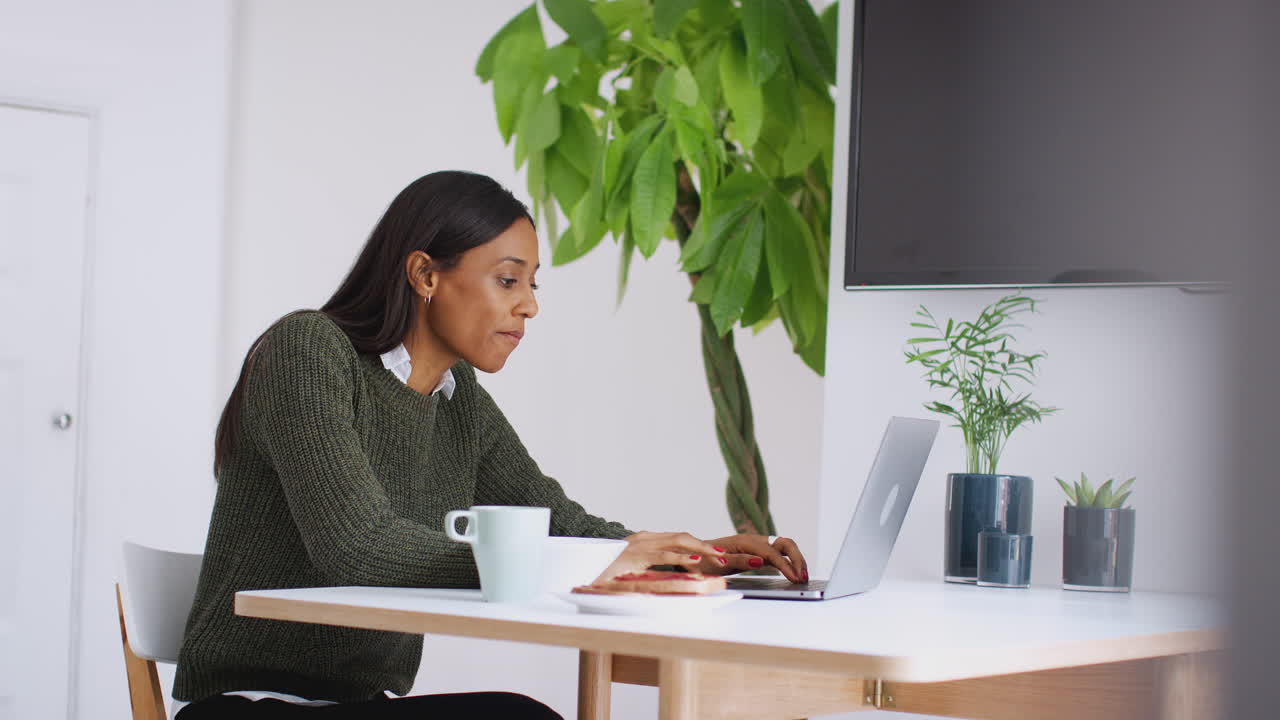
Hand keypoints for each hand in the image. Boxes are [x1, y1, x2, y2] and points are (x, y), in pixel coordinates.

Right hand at [593, 531, 725, 583]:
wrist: (578, 573)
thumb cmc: (606, 575)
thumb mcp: (632, 570)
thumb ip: (651, 568)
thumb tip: (674, 575)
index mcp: (645, 540)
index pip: (677, 539)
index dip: (699, 545)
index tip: (716, 555)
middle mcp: (643, 539)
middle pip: (681, 537)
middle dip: (705, 545)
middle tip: (724, 556)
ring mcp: (638, 546)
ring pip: (676, 541)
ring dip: (700, 549)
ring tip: (717, 557)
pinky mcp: (634, 556)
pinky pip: (661, 554)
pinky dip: (680, 555)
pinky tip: (694, 559)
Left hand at [695, 535, 808, 582]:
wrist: (691, 556)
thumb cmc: (700, 561)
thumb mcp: (714, 564)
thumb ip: (736, 561)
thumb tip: (759, 560)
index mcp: (744, 542)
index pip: (772, 552)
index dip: (786, 565)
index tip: (795, 578)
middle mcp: (753, 540)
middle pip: (785, 543)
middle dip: (797, 559)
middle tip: (803, 577)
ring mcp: (756, 545)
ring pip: (785, 547)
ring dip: (796, 560)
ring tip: (803, 577)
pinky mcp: (757, 552)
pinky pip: (779, 554)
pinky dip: (789, 562)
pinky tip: (794, 574)